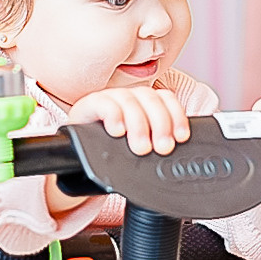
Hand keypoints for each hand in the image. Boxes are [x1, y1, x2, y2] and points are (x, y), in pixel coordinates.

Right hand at [67, 86, 190, 155]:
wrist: (79, 161)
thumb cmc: (113, 154)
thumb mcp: (138, 149)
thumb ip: (156, 145)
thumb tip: (176, 155)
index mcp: (144, 104)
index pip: (165, 98)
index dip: (176, 116)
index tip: (181, 137)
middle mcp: (128, 98)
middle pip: (150, 98)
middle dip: (161, 124)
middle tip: (162, 148)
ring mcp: (109, 99)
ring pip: (130, 100)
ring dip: (139, 124)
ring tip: (141, 147)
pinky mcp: (89, 106)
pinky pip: (104, 103)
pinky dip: (114, 116)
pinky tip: (117, 131)